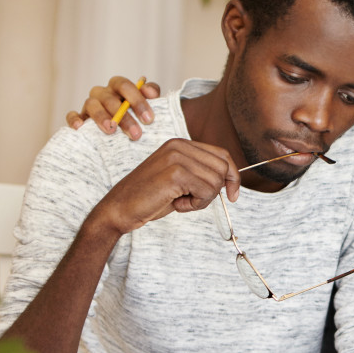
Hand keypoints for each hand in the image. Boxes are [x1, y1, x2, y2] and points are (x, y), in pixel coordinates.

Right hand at [65, 75, 161, 140]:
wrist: (122, 135)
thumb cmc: (137, 116)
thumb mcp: (147, 105)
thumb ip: (151, 94)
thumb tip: (150, 92)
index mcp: (118, 88)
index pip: (124, 85)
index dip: (137, 100)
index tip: (149, 119)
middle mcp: (103, 94)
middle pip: (109, 99)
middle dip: (124, 117)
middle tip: (136, 134)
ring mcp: (90, 105)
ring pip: (91, 104)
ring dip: (102, 117)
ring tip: (111, 131)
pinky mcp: (80, 118)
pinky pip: (72, 115)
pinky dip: (74, 119)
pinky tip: (80, 127)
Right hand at [88, 138, 239, 237]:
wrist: (121, 208)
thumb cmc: (152, 196)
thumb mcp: (181, 179)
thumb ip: (201, 173)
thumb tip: (232, 179)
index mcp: (181, 144)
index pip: (222, 155)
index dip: (232, 176)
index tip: (233, 195)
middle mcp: (179, 146)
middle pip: (223, 168)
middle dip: (215, 191)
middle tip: (194, 200)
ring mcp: (176, 157)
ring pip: (216, 182)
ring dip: (203, 199)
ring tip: (181, 201)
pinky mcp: (175, 173)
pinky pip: (206, 192)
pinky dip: (196, 205)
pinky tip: (177, 204)